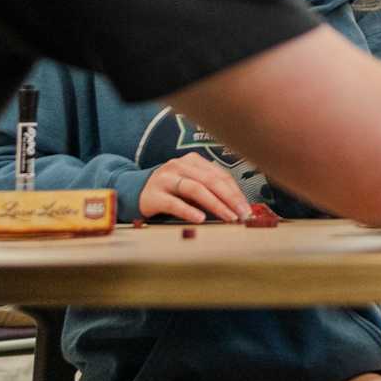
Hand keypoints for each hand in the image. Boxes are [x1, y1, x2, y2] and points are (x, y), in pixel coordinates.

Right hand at [138, 154, 252, 223]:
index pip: (219, 174)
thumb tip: (237, 207)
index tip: (246, 207)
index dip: (235, 191)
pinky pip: (174, 203)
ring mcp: (165, 179)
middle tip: (242, 214)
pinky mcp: (153, 195)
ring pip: (195, 189)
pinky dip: (189, 211)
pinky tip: (200, 219)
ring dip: (215, 204)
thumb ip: (209, 190)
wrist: (134, 192)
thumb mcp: (190, 185)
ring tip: (228, 217)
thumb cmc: (170, 191)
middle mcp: (179, 166)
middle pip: (210, 180)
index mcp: (192, 161)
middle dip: (230, 198)